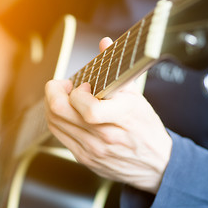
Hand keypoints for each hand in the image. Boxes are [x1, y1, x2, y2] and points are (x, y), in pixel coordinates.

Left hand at [44, 38, 171, 193]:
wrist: (155, 164)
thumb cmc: (146, 129)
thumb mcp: (137, 97)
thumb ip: (117, 71)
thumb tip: (104, 43)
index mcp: (122, 117)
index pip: (87, 107)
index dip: (77, 91)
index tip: (82, 85)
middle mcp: (104, 136)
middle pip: (60, 112)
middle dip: (53, 91)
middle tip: (62, 86)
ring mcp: (92, 150)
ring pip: (54, 123)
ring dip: (52, 104)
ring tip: (64, 98)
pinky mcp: (84, 158)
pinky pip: (59, 136)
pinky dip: (57, 120)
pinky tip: (67, 114)